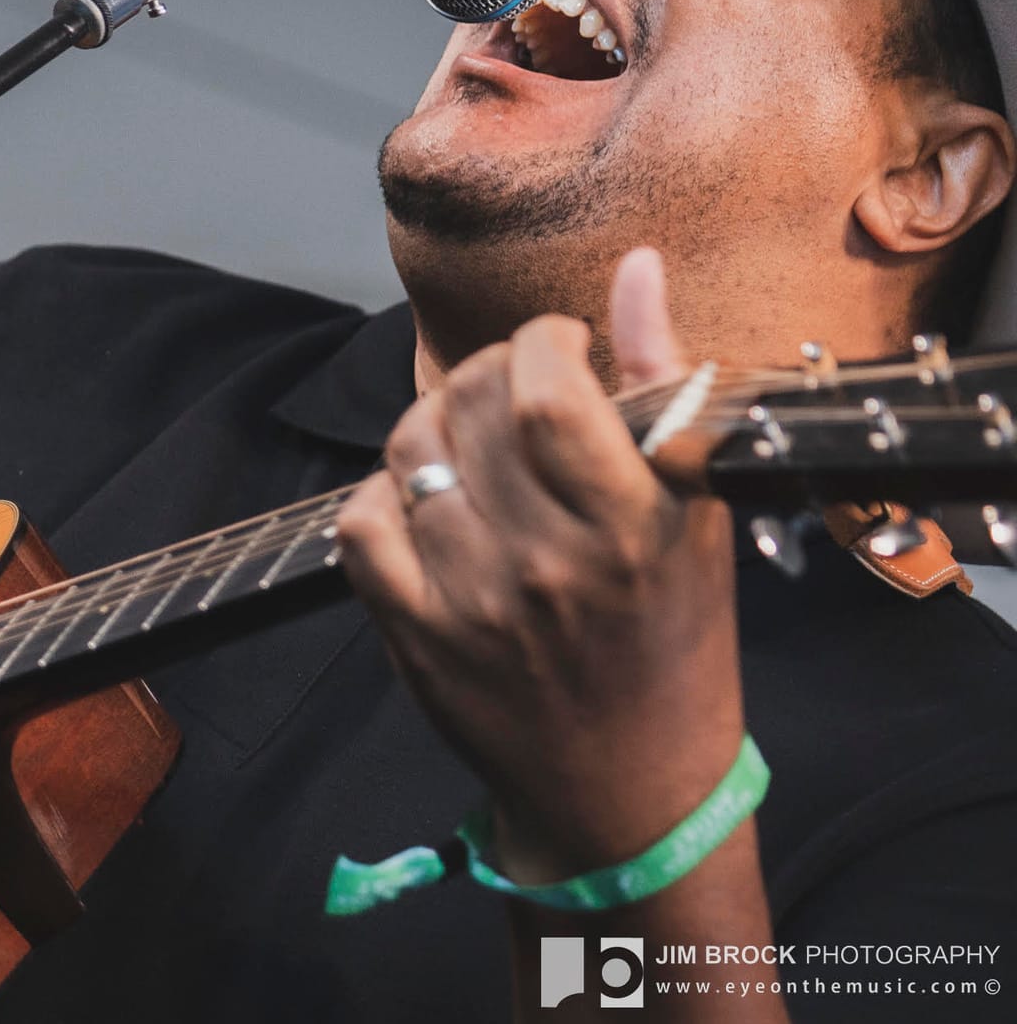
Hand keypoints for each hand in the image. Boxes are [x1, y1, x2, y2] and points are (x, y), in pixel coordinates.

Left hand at [332, 248, 745, 879]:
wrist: (629, 789)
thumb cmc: (673, 639)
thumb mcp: (696, 514)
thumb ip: (663, 384)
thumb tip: (635, 267)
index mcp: (632, 530)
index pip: (546, 393)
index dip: (539, 341)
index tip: (557, 348)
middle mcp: (547, 566)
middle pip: (472, 405)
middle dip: (490, 368)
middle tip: (514, 387)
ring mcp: (471, 604)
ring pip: (410, 450)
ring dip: (435, 421)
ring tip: (472, 440)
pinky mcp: (414, 637)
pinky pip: (360, 523)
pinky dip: (382, 493)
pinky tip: (423, 499)